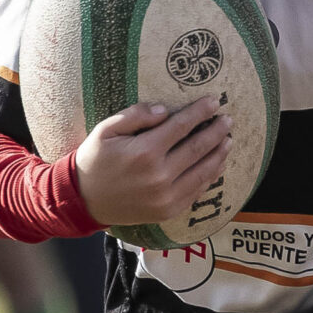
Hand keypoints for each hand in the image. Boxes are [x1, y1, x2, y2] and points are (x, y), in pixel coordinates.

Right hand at [74, 98, 231, 228]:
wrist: (83, 200)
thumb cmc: (94, 160)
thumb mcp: (106, 130)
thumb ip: (135, 115)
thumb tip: (165, 110)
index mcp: (144, 152)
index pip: (181, 126)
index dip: (200, 112)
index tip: (214, 102)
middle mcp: (159, 175)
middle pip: (198, 148)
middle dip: (216, 131)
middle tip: (229, 120)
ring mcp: (166, 196)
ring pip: (203, 171)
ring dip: (219, 154)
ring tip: (228, 140)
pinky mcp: (169, 210)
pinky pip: (197, 191)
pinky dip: (210, 176)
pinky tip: (217, 165)